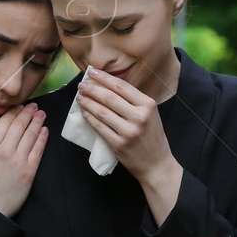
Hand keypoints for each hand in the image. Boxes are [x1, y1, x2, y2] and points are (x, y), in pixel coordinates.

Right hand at [0, 103, 47, 216]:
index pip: (4, 123)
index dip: (13, 112)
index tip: (19, 106)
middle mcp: (6, 152)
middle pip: (19, 126)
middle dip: (28, 113)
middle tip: (33, 106)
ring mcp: (19, 161)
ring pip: (31, 135)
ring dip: (37, 122)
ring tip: (41, 114)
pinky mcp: (29, 171)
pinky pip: (38, 150)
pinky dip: (42, 138)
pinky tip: (45, 131)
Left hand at [75, 69, 181, 216]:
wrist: (157, 164)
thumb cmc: (152, 136)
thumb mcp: (150, 114)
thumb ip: (134, 101)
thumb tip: (109, 85)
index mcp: (148, 105)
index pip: (122, 87)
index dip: (104, 78)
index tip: (92, 72)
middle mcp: (139, 116)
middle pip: (109, 97)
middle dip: (92, 89)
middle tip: (81, 84)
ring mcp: (128, 131)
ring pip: (102, 111)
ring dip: (88, 102)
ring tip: (80, 97)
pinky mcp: (118, 144)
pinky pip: (99, 127)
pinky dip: (89, 118)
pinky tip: (84, 112)